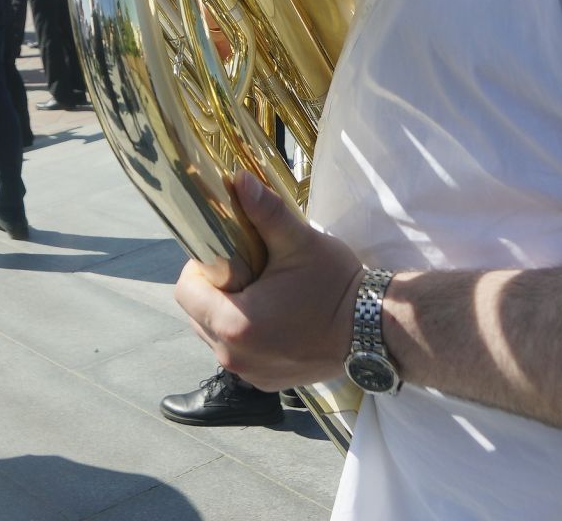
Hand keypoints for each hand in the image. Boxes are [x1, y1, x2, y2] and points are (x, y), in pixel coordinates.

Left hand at [173, 169, 363, 391]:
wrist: (375, 329)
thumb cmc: (336, 286)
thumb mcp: (300, 243)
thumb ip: (265, 212)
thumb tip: (237, 180)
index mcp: (236, 324)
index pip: (186, 291)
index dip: (202, 267)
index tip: (231, 255)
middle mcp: (235, 357)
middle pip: (196, 313)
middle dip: (215, 289)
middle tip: (250, 271)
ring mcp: (250, 373)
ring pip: (214, 334)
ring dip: (227, 311)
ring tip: (263, 293)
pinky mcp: (265, 382)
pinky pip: (237, 352)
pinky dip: (246, 334)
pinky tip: (274, 317)